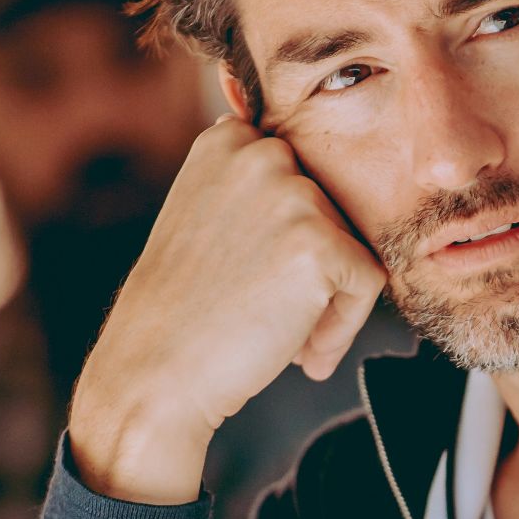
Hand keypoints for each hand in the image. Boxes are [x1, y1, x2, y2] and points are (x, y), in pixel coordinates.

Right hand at [68, 115, 384, 503]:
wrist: (151, 377)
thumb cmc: (180, 309)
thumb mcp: (202, 217)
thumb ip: (251, 187)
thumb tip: (299, 173)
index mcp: (229, 141)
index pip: (303, 177)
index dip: (289, 237)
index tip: (256, 275)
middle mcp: (262, 153)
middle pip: (333, 212)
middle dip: (312, 269)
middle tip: (267, 313)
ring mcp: (293, 195)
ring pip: (353, 247)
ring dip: (328, 300)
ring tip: (282, 337)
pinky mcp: (321, 243)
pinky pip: (368, 282)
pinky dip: (344, 325)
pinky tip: (301, 356)